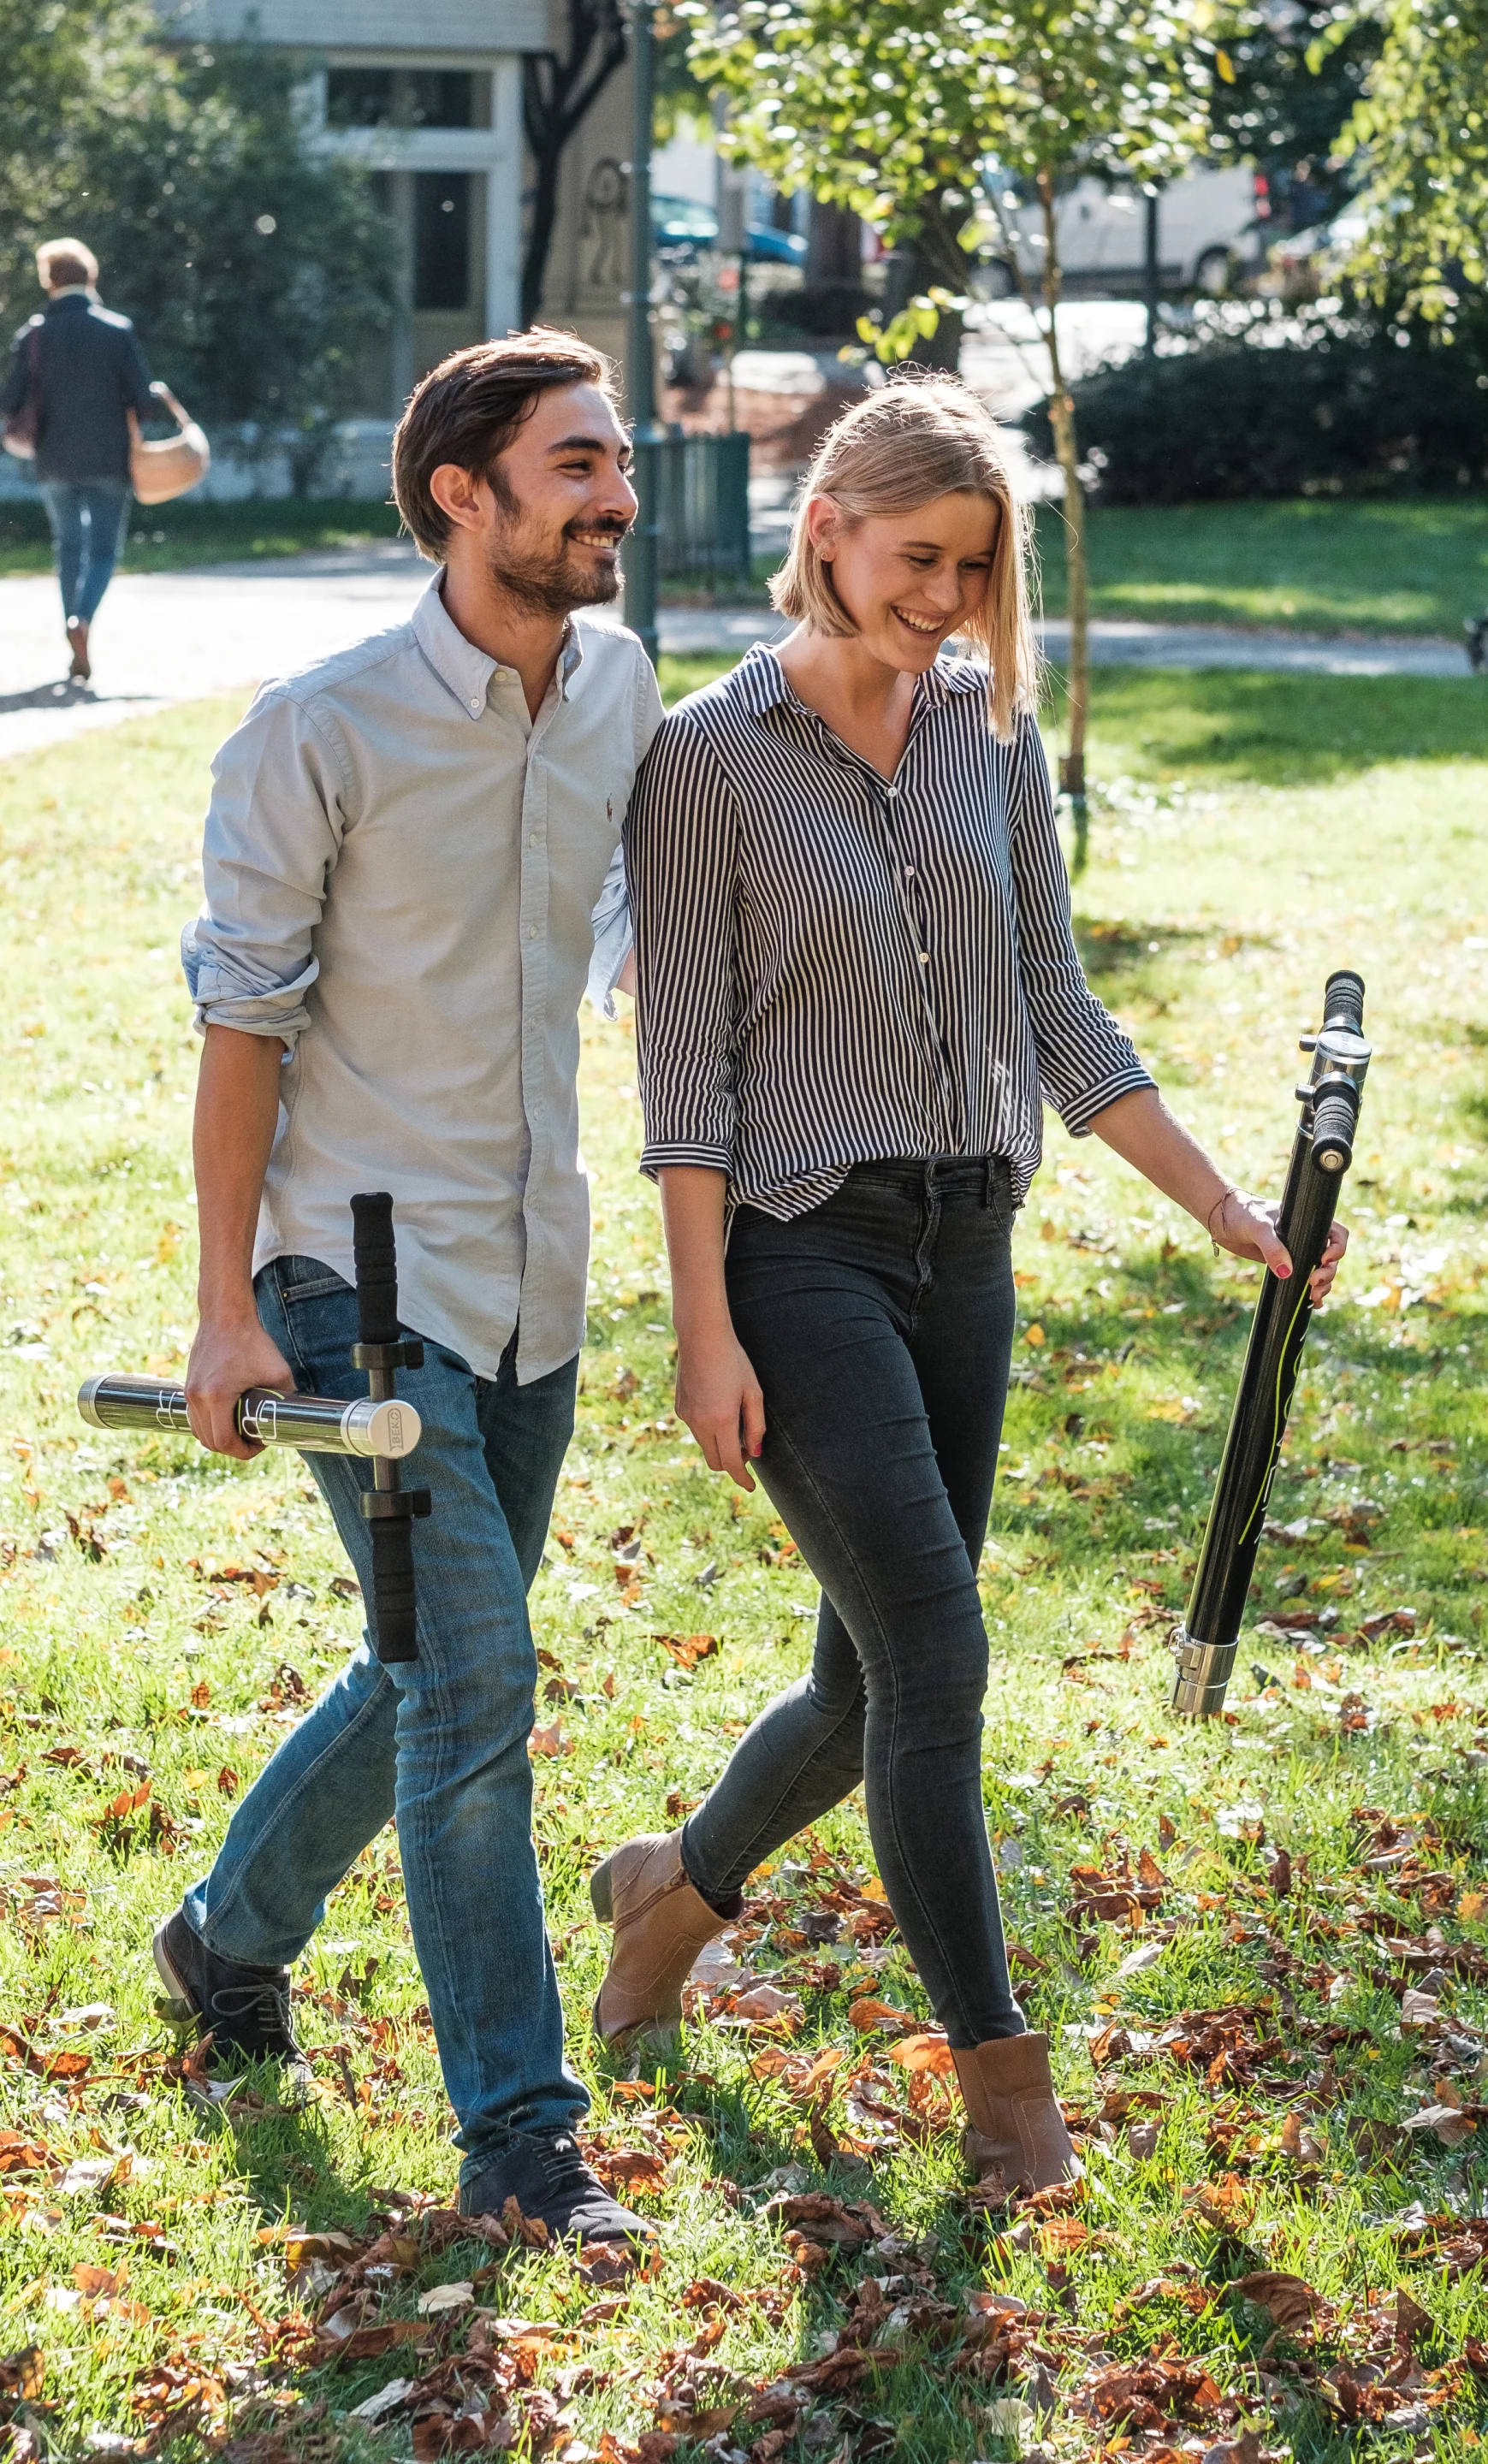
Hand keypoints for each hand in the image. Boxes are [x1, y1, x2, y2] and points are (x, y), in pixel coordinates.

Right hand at [185, 1311, 294, 1458]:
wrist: (225, 1315)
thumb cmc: (252, 1341)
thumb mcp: (279, 1372)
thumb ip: (287, 1397)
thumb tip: (297, 1417)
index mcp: (216, 1396)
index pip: (224, 1442)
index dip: (244, 1451)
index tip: (260, 1444)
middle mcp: (197, 1397)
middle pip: (210, 1442)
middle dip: (233, 1448)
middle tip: (254, 1441)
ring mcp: (189, 1392)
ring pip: (199, 1432)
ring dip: (220, 1437)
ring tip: (242, 1432)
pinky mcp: (188, 1386)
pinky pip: (195, 1417)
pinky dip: (210, 1424)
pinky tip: (229, 1419)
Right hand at [674, 1321, 765, 1490]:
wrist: (701, 1337)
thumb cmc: (734, 1362)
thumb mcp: (753, 1392)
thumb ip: (755, 1426)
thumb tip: (754, 1453)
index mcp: (721, 1421)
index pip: (731, 1463)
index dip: (742, 1479)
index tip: (751, 1487)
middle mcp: (700, 1423)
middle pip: (715, 1461)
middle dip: (731, 1463)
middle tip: (747, 1448)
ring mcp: (686, 1416)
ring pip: (704, 1445)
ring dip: (719, 1444)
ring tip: (733, 1419)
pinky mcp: (679, 1407)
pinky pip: (695, 1429)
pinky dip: (708, 1430)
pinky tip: (717, 1405)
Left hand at [1211, 1187, 1348, 1304]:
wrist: (1223, 1221)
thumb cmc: (1243, 1213)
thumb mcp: (1258, 1227)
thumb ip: (1272, 1247)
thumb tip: (1287, 1273)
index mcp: (1309, 1221)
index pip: (1337, 1234)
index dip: (1338, 1248)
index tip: (1324, 1259)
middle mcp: (1308, 1237)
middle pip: (1331, 1258)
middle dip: (1328, 1272)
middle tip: (1313, 1282)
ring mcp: (1298, 1253)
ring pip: (1322, 1272)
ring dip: (1323, 1285)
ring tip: (1313, 1296)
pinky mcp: (1286, 1265)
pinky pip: (1305, 1280)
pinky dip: (1312, 1293)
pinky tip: (1314, 1304)